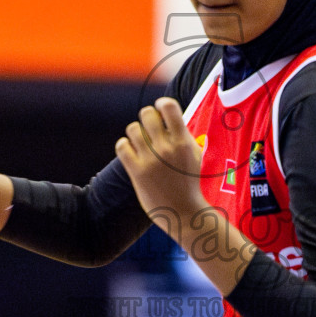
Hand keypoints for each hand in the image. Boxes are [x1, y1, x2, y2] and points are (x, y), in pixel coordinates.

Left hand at [114, 98, 207, 227]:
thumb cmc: (189, 182)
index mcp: (183, 142)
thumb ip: (183, 134)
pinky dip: (125, 145)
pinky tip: (132, 152)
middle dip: (147, 117)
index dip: (161, 104)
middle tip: (149, 128)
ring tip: (141, 143)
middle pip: (146, 114)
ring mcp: (151, 161)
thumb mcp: (193, 154)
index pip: (168, 107)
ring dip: (135, 133)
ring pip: (132, 128)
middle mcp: (166, 148)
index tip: (160, 110)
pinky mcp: (137, 172)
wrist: (184, 212)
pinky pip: (122, 146)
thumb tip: (169, 115)